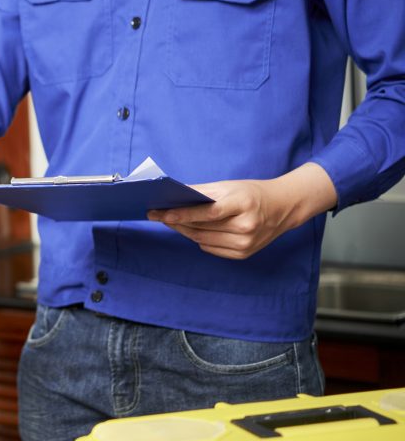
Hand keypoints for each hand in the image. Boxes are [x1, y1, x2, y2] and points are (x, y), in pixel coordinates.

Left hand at [147, 179, 294, 258]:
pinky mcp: (243, 254)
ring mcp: (245, 243)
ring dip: (184, 230)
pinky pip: (210, 248)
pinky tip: (191, 230)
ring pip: (202, 240)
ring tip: (171, 221)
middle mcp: (246, 227)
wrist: (283, 207)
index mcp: (243, 204)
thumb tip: (174, 195)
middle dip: (177, 221)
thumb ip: (202, 192)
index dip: (182, 214)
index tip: (161, 213)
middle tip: (157, 215)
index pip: (208, 213)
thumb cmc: (252, 193)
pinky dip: (198, 239)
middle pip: (201, 228)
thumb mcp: (229, 186)